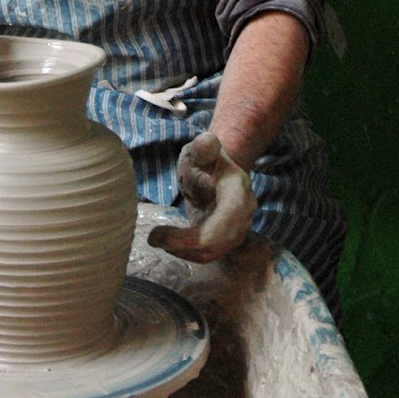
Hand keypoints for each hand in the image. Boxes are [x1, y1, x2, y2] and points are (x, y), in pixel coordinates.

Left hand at [147, 131, 256, 263]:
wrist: (217, 170)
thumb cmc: (206, 158)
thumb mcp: (201, 148)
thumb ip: (204, 145)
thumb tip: (208, 143)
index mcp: (239, 190)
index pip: (227, 218)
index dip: (201, 233)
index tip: (168, 234)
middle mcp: (243, 214)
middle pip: (220, 241)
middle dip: (186, 245)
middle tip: (154, 238)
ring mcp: (236, 230)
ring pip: (212, 252)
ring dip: (183, 251)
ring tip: (157, 238)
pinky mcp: (223, 240)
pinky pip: (206, 254)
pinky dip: (185, 253)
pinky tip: (167, 243)